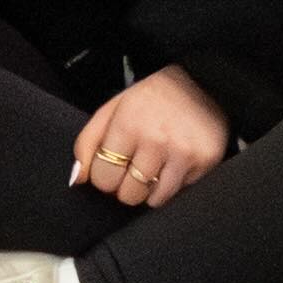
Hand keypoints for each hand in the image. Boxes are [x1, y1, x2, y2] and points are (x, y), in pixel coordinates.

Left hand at [66, 65, 231, 207]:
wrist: (201, 81)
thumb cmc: (151, 98)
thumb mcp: (113, 108)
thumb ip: (87, 143)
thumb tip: (77, 179)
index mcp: (128, 124)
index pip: (104, 178)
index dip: (105, 177)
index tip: (113, 167)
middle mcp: (156, 140)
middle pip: (128, 194)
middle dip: (127, 186)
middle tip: (134, 168)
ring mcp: (183, 152)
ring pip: (154, 200)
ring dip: (149, 190)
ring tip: (154, 167)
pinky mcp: (205, 161)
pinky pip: (179, 193)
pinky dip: (172, 185)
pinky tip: (173, 164)